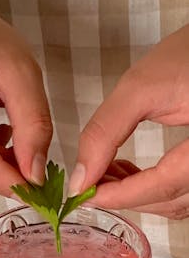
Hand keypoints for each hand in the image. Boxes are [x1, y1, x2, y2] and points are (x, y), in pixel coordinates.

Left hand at [69, 25, 188, 219]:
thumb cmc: (188, 55)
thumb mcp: (141, 88)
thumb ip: (105, 132)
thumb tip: (79, 179)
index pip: (161, 187)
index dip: (119, 196)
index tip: (82, 195)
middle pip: (168, 201)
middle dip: (125, 197)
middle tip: (87, 184)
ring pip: (175, 201)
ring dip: (138, 195)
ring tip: (104, 174)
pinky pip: (182, 189)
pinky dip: (153, 189)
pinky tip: (128, 171)